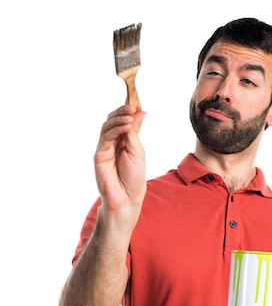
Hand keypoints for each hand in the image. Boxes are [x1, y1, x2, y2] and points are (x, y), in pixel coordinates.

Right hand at [94, 105, 146, 228]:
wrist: (127, 197)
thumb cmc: (134, 177)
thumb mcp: (137, 151)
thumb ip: (134, 133)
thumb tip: (139, 113)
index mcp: (123, 141)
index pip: (122, 121)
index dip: (128, 113)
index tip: (137, 107)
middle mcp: (112, 143)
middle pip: (112, 121)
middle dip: (122, 112)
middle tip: (132, 108)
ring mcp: (104, 148)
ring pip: (107, 127)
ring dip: (119, 119)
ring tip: (130, 117)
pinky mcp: (99, 155)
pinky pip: (106, 138)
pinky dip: (116, 130)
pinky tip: (126, 126)